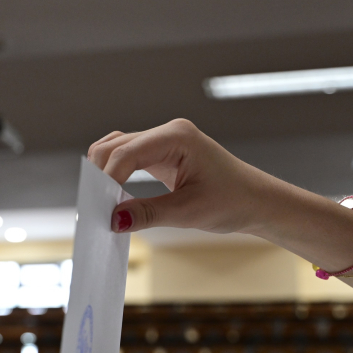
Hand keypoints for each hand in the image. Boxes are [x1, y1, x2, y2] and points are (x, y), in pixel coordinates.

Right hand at [87, 119, 274, 234]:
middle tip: (95, 209)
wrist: (257, 201)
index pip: (126, 153)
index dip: (107, 180)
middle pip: (115, 146)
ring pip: (116, 149)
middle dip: (101, 176)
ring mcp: (163, 141)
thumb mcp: (189, 212)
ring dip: (104, 174)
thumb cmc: (233, 202)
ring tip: (101, 203)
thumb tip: (112, 220)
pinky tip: (112, 196)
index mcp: (178, 137)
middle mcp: (168, 132)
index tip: (98, 209)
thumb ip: (148, 213)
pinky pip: (128, 158)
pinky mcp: (161, 154)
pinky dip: (115, 175)